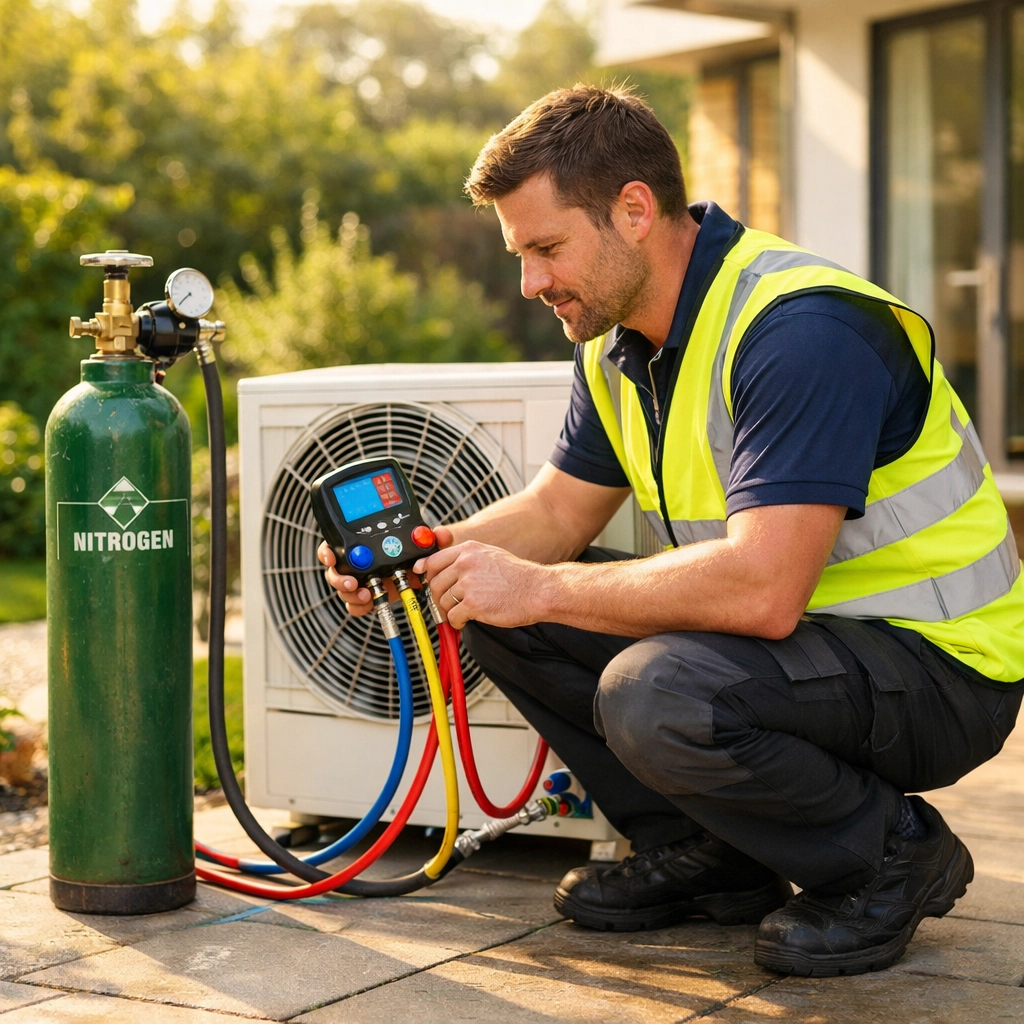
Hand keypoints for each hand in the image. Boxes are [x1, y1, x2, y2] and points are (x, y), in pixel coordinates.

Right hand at [318, 526, 454, 615]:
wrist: (425, 573)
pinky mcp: (368, 597)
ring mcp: (361, 581)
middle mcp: (358, 563)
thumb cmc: (419, 553)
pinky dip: (359, 607)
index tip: (331, 556)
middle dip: (338, 579)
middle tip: (352, 583)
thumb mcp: (426, 543)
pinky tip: (369, 605)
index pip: (336, 545)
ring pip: (344, 590)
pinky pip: (356, 605)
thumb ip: (434, 538)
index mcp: (364, 545)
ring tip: (365, 596)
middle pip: (334, 571)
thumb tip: (440, 533)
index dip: (328, 551)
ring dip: (350, 595)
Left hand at [414, 539, 547, 630]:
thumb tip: (439, 566)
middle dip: (440, 596)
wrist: (537, 590)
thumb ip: (465, 560)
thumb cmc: (517, 576)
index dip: (426, 573)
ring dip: (450, 610)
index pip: (434, 560)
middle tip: (450, 603)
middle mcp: (466, 564)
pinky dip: (457, 622)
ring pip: (442, 601)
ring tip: (464, 611)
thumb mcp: (490, 555)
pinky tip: (468, 619)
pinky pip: (452, 616)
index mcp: (469, 550)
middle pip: (435, 583)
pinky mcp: (473, 603)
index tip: (424, 580)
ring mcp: (469, 583)